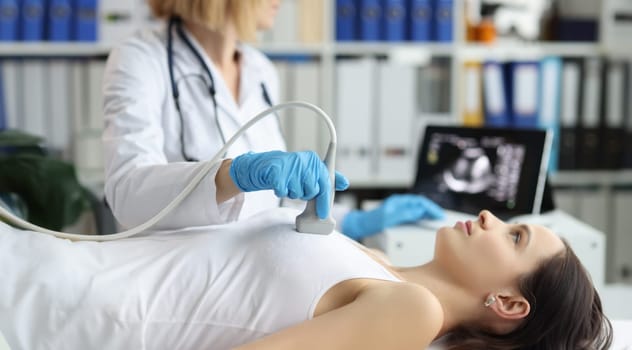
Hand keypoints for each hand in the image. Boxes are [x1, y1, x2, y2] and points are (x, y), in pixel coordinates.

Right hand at [229, 150, 348, 218]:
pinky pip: (283, 192)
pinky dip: (281, 192)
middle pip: (311, 191)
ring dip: (292, 193)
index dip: (324, 201)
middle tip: (300, 189)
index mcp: (315, 160)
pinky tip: (280, 184)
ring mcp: (291, 166)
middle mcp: (304, 160)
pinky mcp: (277, 172)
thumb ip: (327, 178)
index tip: (324, 214)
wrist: (267, 165)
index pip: (325, 183)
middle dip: (306, 195)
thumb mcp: (311, 172)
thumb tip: (345, 183)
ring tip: (288, 184)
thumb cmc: (293, 172)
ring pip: (297, 193)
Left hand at [341, 194, 443, 239]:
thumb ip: (404, 213)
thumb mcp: (389, 218)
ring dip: (427, 214)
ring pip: (417, 209)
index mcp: (398, 201)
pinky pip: (412, 215)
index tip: (438, 215)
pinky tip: (425, 223)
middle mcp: (399, 204)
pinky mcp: (397, 217)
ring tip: (436, 220)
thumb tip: (419, 210)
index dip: (430, 208)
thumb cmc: (371, 221)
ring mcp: (398, 210)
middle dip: (431, 210)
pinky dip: (421, 218)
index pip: (419, 201)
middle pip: (420, 204)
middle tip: (441, 218)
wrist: (359, 226)